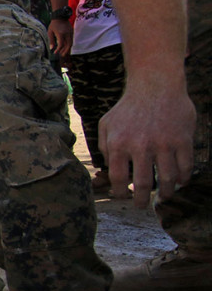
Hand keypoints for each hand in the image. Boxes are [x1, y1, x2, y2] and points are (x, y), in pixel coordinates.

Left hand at [48, 18, 72, 58]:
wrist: (61, 17)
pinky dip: (68, 45)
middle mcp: (67, 34)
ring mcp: (70, 33)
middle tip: (62, 55)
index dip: (58, 49)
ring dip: (67, 49)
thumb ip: (51, 40)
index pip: (61, 44)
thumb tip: (51, 48)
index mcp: (60, 34)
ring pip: (71, 43)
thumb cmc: (54, 24)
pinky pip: (71, 40)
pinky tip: (65, 47)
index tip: (55, 53)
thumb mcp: (50, 32)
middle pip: (68, 45)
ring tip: (63, 53)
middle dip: (65, 51)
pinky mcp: (71, 32)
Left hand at [99, 84, 194, 206]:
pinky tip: (180, 181)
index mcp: (119, 144)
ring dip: (165, 193)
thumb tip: (106, 170)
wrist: (155, 85)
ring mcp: (164, 143)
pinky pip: (185, 166)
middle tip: (141, 206)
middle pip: (143, 184)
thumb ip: (104, 147)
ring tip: (163, 197)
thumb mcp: (106, 124)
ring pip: (167, 179)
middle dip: (141, 200)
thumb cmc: (128, 107)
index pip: (118, 179)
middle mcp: (141, 146)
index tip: (123, 196)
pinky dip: (183, 178)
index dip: (120, 192)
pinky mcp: (183, 139)